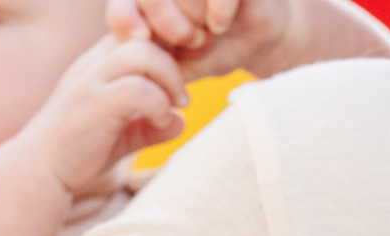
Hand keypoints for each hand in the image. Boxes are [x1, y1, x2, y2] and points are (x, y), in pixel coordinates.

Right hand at [20, 34, 188, 203]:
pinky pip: (137, 89)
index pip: (138, 30)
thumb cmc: (80, 153)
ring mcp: (93, 80)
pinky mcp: (94, 103)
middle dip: (175, 62)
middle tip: (182, 97)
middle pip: (146, 34)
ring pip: (143, 53)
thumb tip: (181, 122)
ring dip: (170, 79)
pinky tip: (160, 121)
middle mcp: (95, 62)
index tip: (180, 79)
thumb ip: (149, 126)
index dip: (167, 48)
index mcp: (100, 61)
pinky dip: (159, 104)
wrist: (42, 171)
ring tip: (175, 106)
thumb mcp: (122, 136)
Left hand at [105, 0, 389, 81]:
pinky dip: (217, 10)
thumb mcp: (190, 64)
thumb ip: (166, 65)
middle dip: (168, 25)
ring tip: (208, 34)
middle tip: (190, 42)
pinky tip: (221, 24)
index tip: (136, 37)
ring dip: (193, 19)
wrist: (265, 34)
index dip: (124, 15)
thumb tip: (139, 75)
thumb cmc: (222, 48)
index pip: (124, 3)